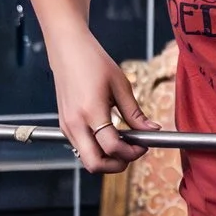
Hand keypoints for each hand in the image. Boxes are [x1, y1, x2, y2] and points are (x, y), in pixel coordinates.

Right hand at [44, 32, 152, 172]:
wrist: (67, 50)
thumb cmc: (94, 62)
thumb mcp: (120, 85)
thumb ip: (135, 113)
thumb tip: (152, 131)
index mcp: (91, 111)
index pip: (112, 147)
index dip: (132, 152)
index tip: (144, 145)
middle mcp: (74, 123)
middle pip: (94, 164)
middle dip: (116, 165)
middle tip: (132, 152)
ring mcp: (66, 126)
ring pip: (86, 159)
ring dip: (106, 159)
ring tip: (123, 143)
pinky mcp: (64, 126)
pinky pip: (80, 148)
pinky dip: (96, 150)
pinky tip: (109, 135)